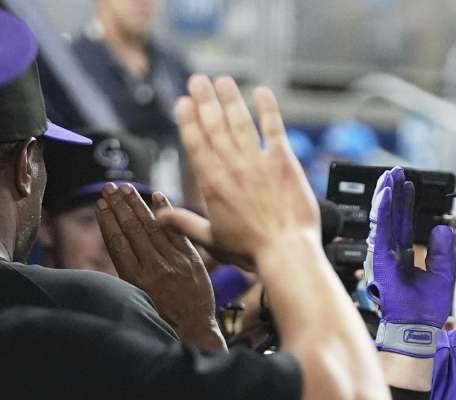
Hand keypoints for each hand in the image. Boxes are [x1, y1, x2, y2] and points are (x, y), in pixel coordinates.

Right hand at [97, 182, 224, 350]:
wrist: (193, 328)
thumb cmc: (163, 313)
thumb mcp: (138, 295)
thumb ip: (130, 268)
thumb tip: (117, 241)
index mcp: (134, 278)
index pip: (116, 242)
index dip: (107, 221)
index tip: (100, 204)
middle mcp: (152, 267)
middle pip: (132, 230)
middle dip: (119, 206)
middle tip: (110, 187)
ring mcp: (173, 262)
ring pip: (152, 227)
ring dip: (137, 205)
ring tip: (126, 188)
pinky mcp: (191, 260)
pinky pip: (176, 231)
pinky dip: (167, 212)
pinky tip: (157, 196)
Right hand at [157, 75, 319, 269]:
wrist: (286, 251)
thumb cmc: (250, 250)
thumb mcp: (211, 239)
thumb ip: (184, 223)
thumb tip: (157, 217)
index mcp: (212, 184)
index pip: (195, 143)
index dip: (188, 120)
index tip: (183, 102)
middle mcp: (232, 167)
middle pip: (214, 126)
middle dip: (204, 100)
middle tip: (197, 80)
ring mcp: (258, 162)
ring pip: (240, 122)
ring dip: (230, 99)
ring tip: (222, 80)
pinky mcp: (284, 163)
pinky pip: (274, 129)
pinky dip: (267, 110)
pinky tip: (262, 93)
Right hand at [365, 167, 454, 327]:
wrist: (417, 329)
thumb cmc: (426, 309)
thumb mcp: (442, 273)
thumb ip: (441, 250)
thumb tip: (439, 228)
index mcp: (403, 257)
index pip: (402, 223)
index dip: (404, 203)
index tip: (407, 184)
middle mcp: (391, 254)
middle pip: (391, 217)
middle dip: (393, 193)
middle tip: (395, 172)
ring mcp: (384, 257)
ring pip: (383, 219)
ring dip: (385, 196)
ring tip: (389, 176)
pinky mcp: (380, 260)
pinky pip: (381, 230)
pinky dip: (383, 211)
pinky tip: (386, 194)